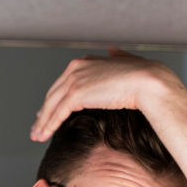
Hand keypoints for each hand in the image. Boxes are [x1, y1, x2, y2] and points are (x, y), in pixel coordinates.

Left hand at [30, 50, 186, 141]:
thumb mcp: (129, 61)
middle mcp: (76, 68)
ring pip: (51, 104)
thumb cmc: (146, 75)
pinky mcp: (76, 93)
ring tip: (37, 136)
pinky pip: (57, 112)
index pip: (63, 83)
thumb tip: (113, 51)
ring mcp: (74, 80)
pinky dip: (49, 125)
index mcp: (86, 61)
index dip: (55, 98)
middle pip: (53, 94)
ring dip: (43, 122)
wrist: (149, 81)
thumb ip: (118, 57)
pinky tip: (44, 135)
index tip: (49, 110)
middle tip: (38, 126)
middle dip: (44, 111)